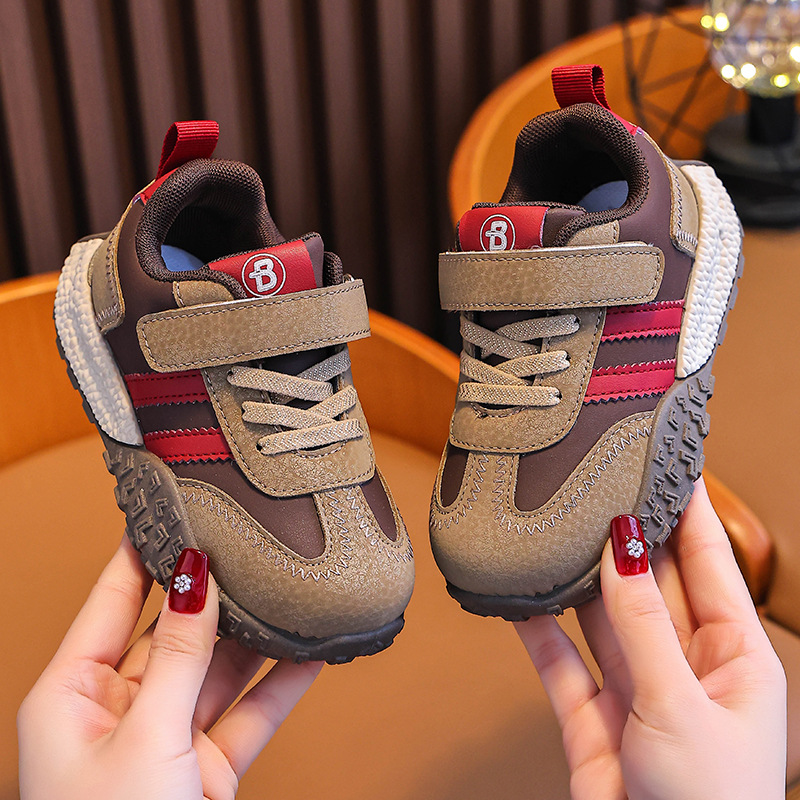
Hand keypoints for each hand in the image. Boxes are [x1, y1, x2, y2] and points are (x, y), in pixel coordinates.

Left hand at [18, 538, 321, 799]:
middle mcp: (116, 707)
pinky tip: (311, 653)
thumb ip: (178, 653)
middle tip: (249, 541)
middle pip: (172, 630)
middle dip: (213, 591)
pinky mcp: (204, 766)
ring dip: (255, 635)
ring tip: (289, 589)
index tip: (174, 502)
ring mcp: (164, 736)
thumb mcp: (144, 735)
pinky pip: (247, 711)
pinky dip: (280, 685)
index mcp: (71, 692)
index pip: (112, 597)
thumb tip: (194, 574)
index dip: (143, 548)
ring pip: (217, 668)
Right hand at [515, 478, 785, 799]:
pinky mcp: (593, 717)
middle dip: (626, 536)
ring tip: (552, 531)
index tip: (668, 458)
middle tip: (596, 484)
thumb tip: (626, 546)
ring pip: (602, 615)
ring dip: (578, 579)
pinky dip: (538, 630)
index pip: (710, 562)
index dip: (689, 509)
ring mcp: (637, 689)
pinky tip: (519, 599)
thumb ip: (644, 621)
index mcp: (735, 658)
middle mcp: (686, 665)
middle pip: (651, 581)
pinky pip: (561, 660)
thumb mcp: (681, 703)